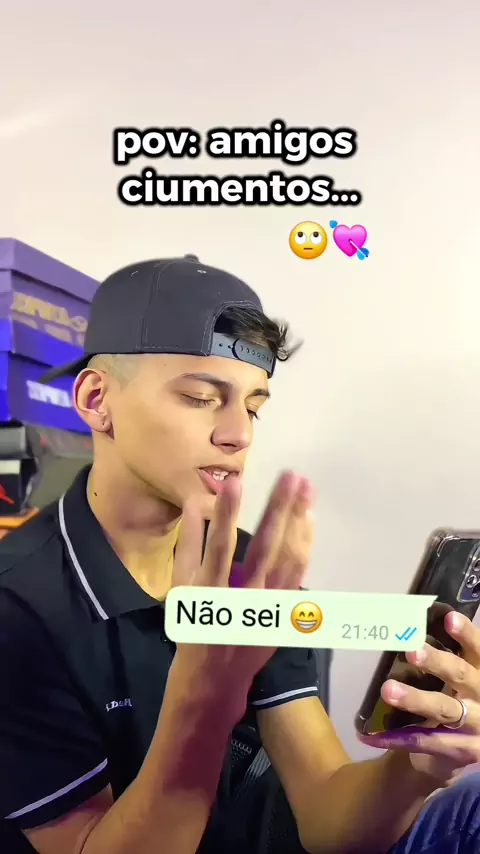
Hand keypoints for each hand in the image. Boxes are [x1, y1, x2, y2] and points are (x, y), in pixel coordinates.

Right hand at [172, 471, 313, 700]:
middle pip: (266, 547)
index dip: (226, 514)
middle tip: (293, 477)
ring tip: (306, 490)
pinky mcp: (284, 612)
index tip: (234, 483)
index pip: (219, 547)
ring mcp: (269, 607)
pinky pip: (299, 574)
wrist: (214, 680)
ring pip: (290, 559)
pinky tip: (308, 523)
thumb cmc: (192, 630)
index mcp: (211, 593)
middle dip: (280, 509)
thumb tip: (192, 506)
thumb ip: (188, 547)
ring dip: (300, 522)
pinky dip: (305, 546)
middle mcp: (244, 599)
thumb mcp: (180, 590)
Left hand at [358, 611, 479, 782]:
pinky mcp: (463, 751)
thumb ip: (446, 658)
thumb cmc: (458, 701)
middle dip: (437, 662)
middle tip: (411, 650)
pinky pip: (426, 741)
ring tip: (387, 689)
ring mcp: (476, 727)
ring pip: (444, 709)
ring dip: (415, 699)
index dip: (467, 635)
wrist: (462, 752)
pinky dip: (398, 737)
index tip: (449, 618)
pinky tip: (373, 734)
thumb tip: (409, 625)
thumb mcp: (460, 679)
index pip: (478, 651)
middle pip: (462, 676)